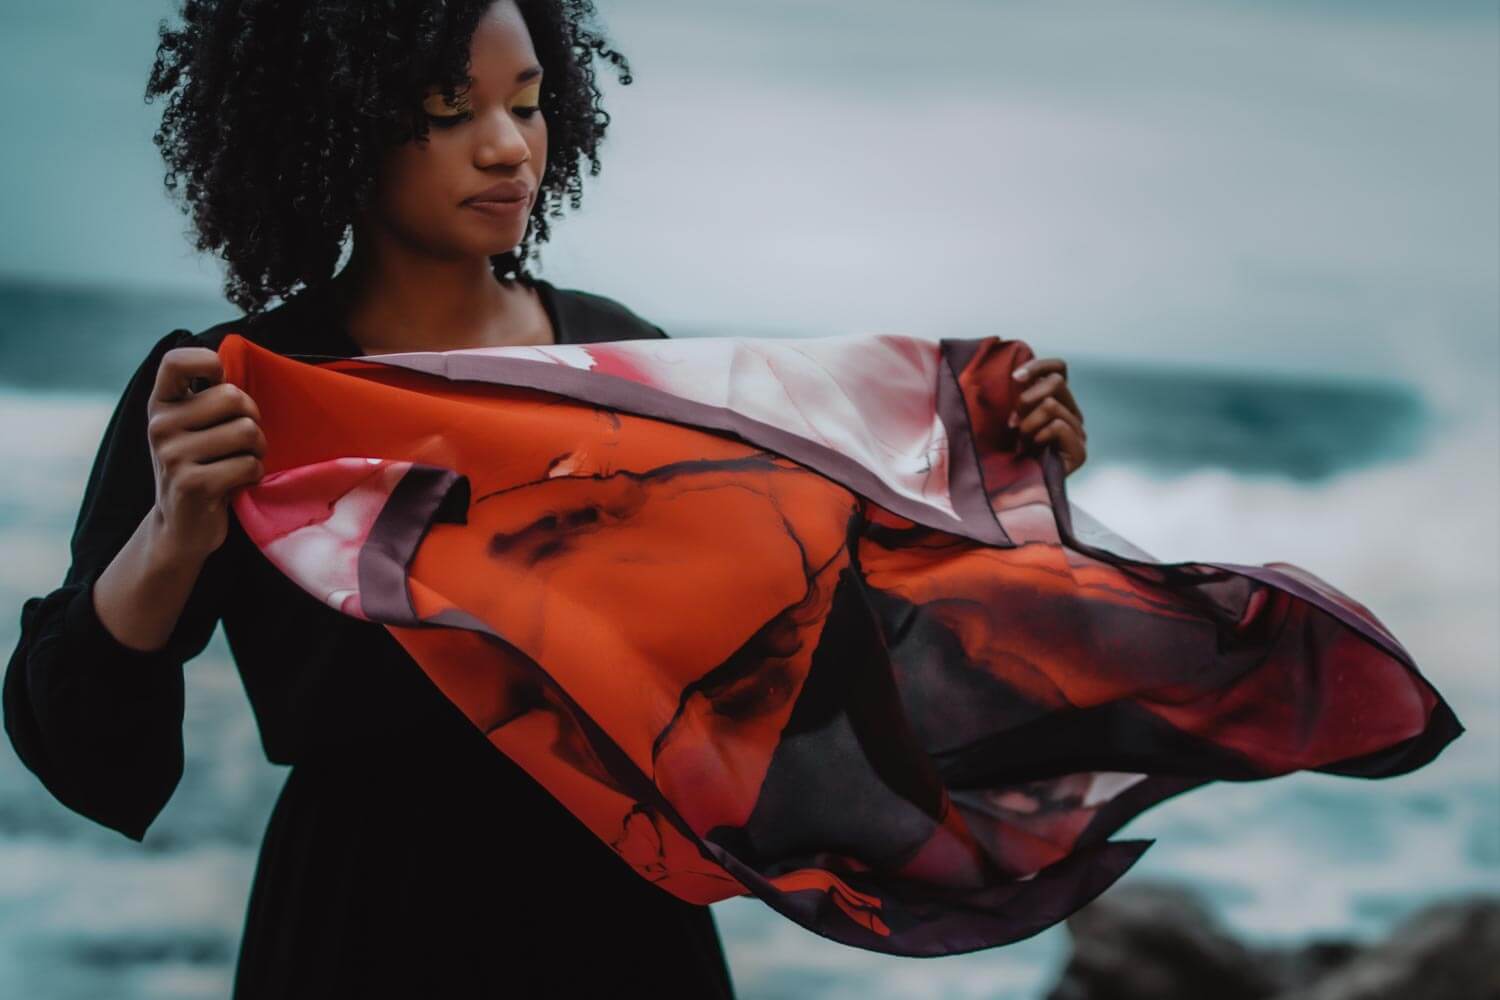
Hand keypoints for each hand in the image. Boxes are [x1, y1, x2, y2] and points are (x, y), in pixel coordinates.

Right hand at [145, 346, 267, 560]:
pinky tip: (237, 484)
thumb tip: (234, 356)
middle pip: (234, 397)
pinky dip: (254, 475)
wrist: (180, 527)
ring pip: (248, 432)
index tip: (219, 383)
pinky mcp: (192, 484)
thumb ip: (207, 397)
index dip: (208, 362)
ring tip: (240, 463)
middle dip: (252, 419)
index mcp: (160, 405)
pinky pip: (249, 465)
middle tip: (244, 442)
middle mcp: (160, 426)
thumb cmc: (200, 467)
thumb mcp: (192, 428)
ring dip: (258, 451)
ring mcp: (173, 455)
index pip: (177, 360)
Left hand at [1008, 357, 1086, 475]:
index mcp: (1058, 400)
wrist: (1014, 487)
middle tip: (1013, 422)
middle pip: (1056, 382)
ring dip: (1028, 424)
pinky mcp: (1080, 452)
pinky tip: (1033, 449)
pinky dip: (1039, 435)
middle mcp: (1072, 412)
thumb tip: (1016, 374)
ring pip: (1051, 405)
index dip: (1038, 367)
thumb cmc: (1006, 449)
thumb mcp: (1010, 415)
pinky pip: (1058, 426)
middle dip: (1026, 399)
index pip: (1059, 368)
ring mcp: (1078, 432)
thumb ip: (1018, 394)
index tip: (1015, 378)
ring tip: (1022, 441)